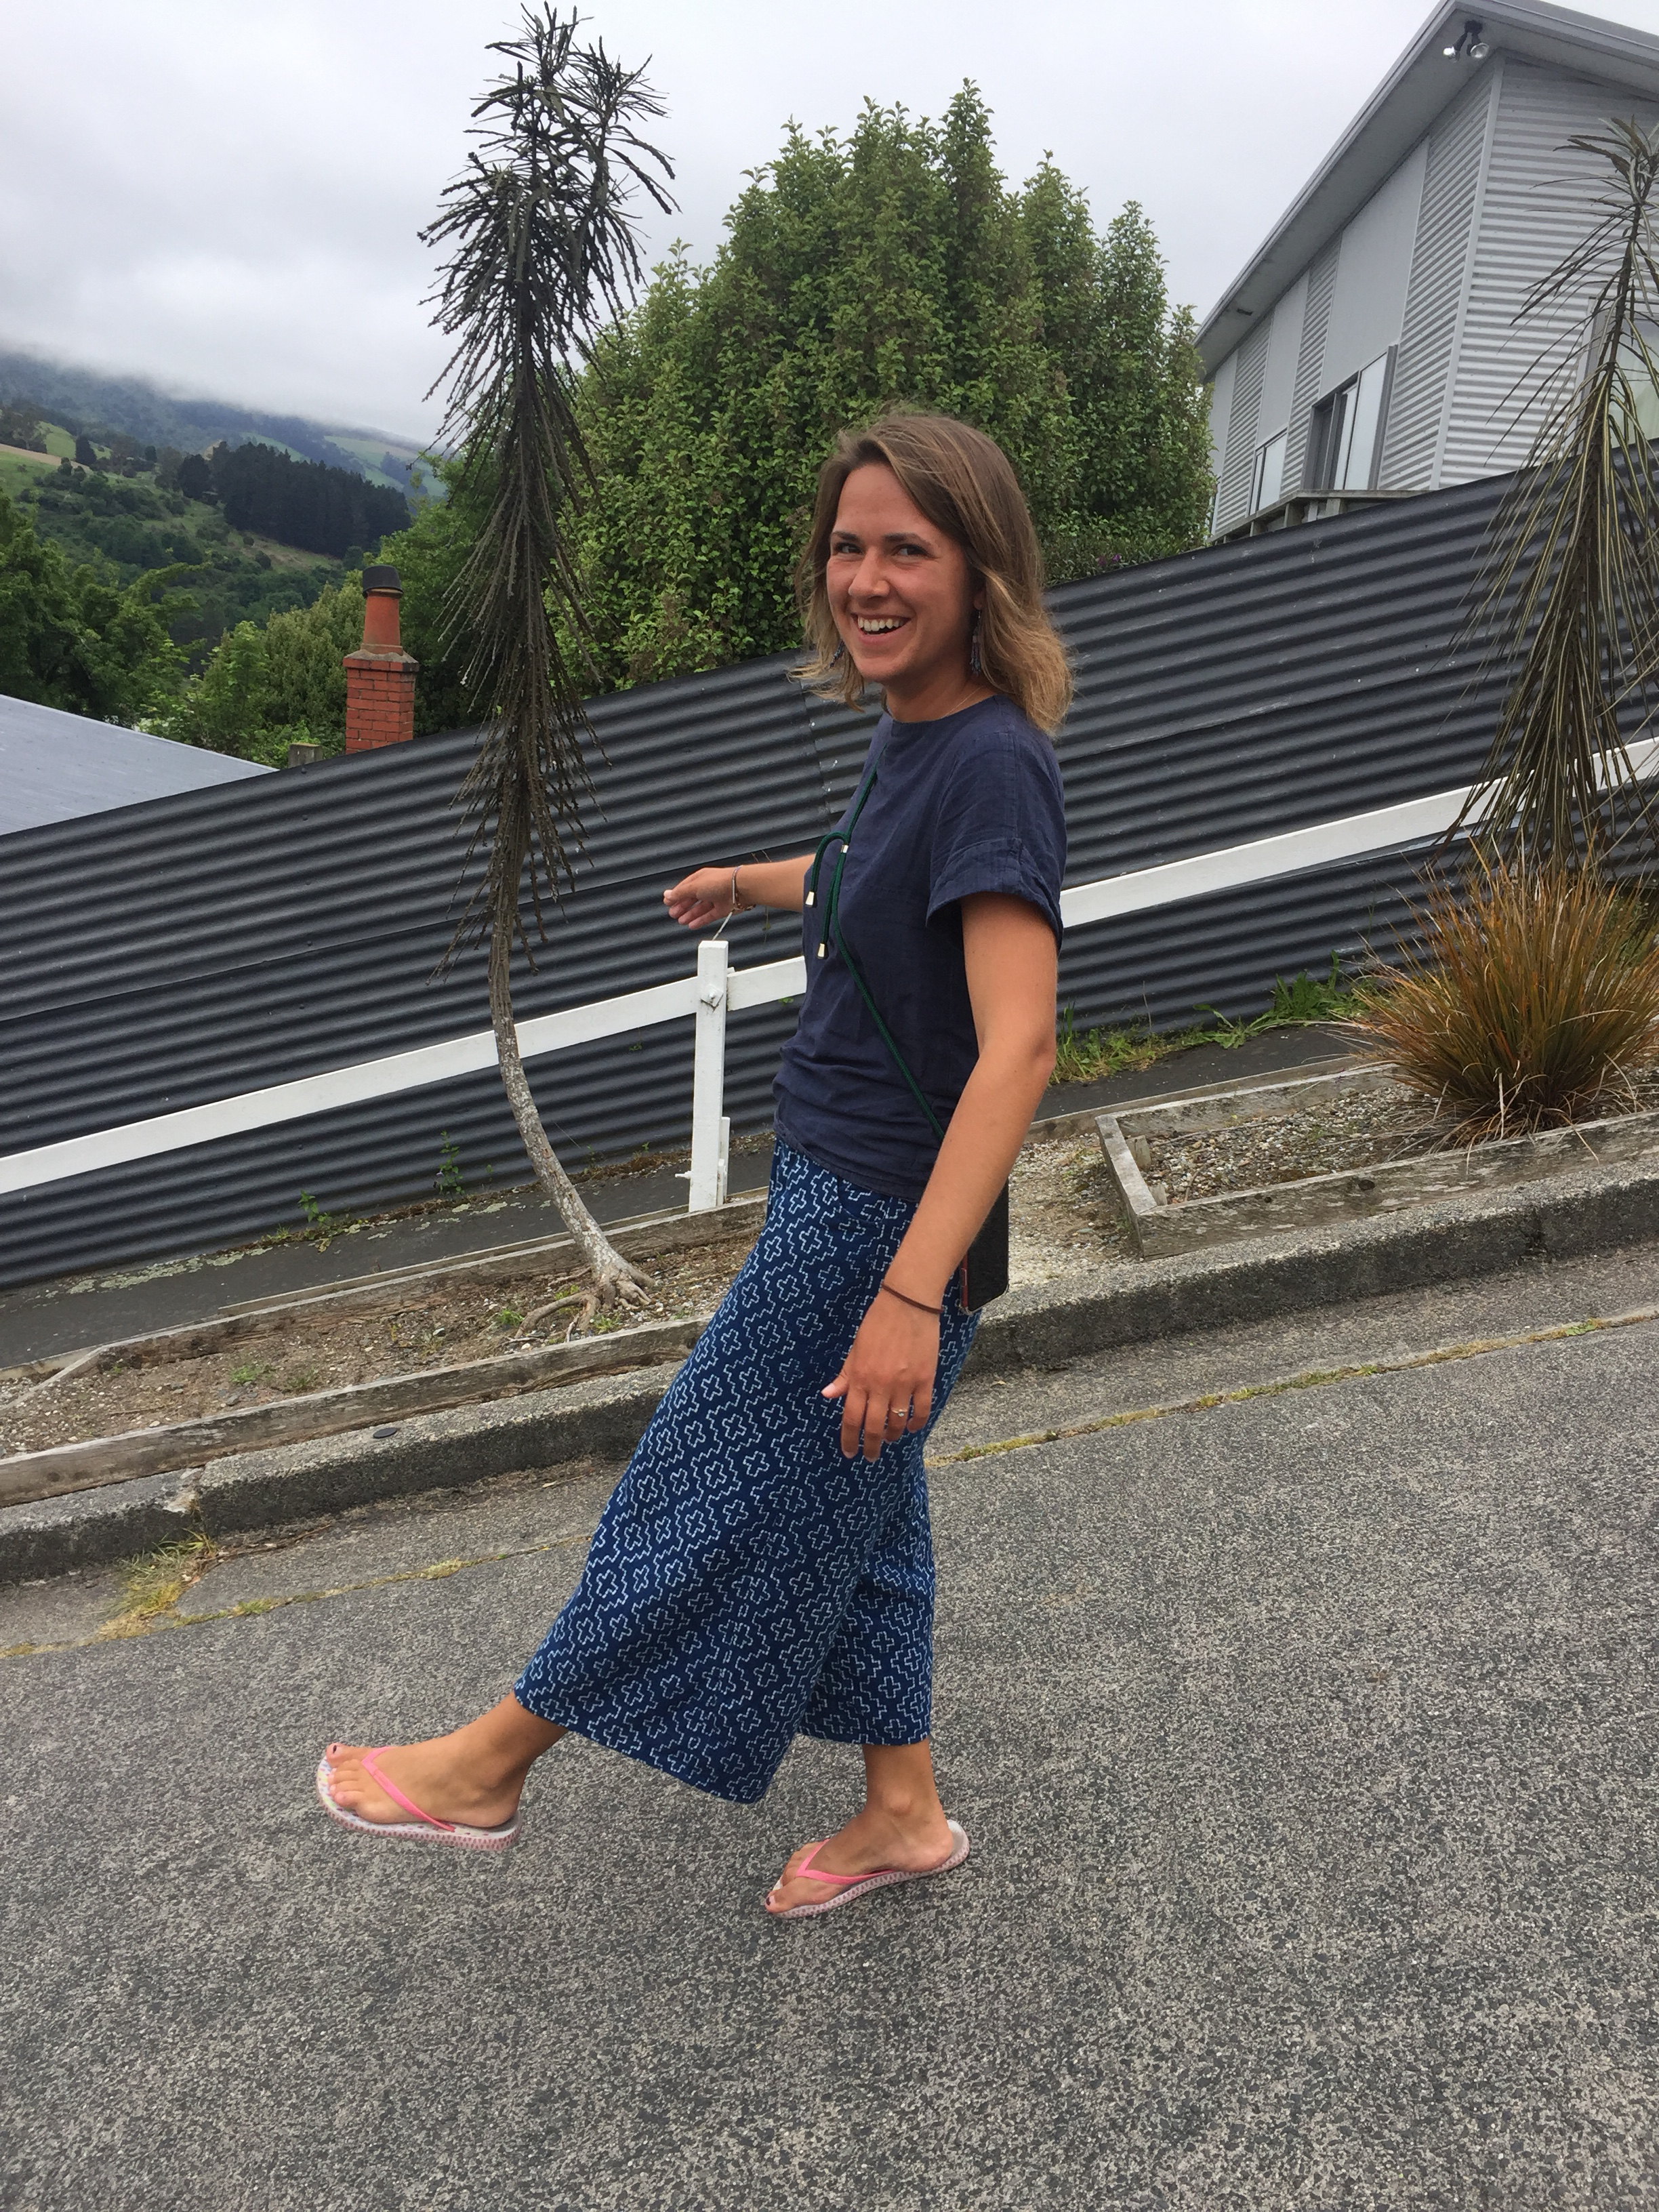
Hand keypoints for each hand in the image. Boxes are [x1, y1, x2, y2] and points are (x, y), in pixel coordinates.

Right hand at [663, 867, 737, 929]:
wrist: (740, 888)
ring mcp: (716, 898)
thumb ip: (680, 893)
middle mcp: (708, 888)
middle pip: (692, 898)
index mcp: (700, 878)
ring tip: (681, 921)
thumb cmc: (720, 882)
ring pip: (700, 908)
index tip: (667, 903)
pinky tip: (692, 925)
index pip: (685, 887)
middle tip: (672, 914)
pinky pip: (709, 916)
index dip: (676, 895)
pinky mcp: (722, 909)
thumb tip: (667, 895)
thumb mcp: (694, 886)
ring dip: (689, 915)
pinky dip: (700, 921)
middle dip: (681, 906)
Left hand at [821, 1291, 939, 1461]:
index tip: (850, 1453)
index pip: (851, 1418)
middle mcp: (880, 1385)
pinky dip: (917, 1424)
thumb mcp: (855, 1348)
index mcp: (859, 1377)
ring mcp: (904, 1384)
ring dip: (892, 1435)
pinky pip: (921, 1410)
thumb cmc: (877, 1322)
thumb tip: (828, 1395)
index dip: (849, 1440)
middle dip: (871, 1447)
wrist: (908, 1303)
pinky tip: (912, 1428)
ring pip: (897, 1423)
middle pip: (873, 1427)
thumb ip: (845, 1375)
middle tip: (870, 1456)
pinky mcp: (925, 1379)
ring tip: (890, 1438)